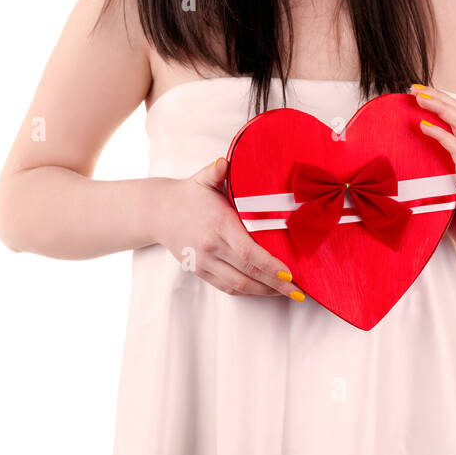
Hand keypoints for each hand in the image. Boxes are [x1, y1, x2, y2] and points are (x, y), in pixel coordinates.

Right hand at [152, 158, 305, 300]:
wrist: (158, 212)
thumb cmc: (188, 194)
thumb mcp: (203, 179)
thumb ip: (217, 171)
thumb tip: (224, 161)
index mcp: (219, 224)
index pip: (249, 251)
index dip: (270, 266)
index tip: (290, 273)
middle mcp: (211, 247)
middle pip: (249, 273)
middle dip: (276, 284)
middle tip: (298, 292)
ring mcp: (205, 262)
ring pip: (239, 285)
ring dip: (264, 291)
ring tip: (285, 292)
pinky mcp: (199, 270)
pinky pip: (227, 287)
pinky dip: (247, 291)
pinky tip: (262, 289)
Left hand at [410, 83, 455, 258]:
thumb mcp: (448, 187)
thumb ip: (436, 171)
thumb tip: (408, 164)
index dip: (441, 101)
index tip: (419, 92)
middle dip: (437, 96)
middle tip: (414, 88)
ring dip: (438, 107)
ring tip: (419, 98)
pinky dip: (440, 134)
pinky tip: (425, 127)